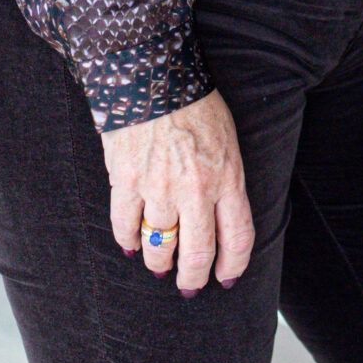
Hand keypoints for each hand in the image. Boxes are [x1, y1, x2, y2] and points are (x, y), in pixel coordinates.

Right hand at [102, 89, 254, 295]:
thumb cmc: (198, 106)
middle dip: (193, 278)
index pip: (237, 238)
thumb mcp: (229, 141)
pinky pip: (125, 226)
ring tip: (160, 267)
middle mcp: (196, 190)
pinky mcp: (127, 181)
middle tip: (189, 286)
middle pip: (197, 254)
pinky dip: (128, 241)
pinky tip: (131, 246)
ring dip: (159, 263)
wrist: (157, 76)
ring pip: (159, 246)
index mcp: (228, 178)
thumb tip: (221, 217)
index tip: (226, 278)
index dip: (233, 266)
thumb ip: (226, 180)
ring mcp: (159, 188)